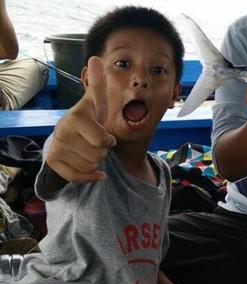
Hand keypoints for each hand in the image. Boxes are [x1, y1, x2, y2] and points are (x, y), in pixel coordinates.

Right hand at [46, 56, 115, 182]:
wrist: (66, 138)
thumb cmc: (87, 120)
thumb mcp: (95, 103)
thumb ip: (98, 84)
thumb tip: (96, 58)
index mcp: (77, 116)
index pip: (102, 139)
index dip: (108, 141)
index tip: (106, 139)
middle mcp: (63, 130)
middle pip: (99, 154)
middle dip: (103, 151)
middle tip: (95, 142)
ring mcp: (57, 147)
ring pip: (91, 165)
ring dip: (95, 162)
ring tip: (88, 149)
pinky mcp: (54, 162)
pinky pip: (79, 176)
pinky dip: (90, 176)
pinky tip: (93, 170)